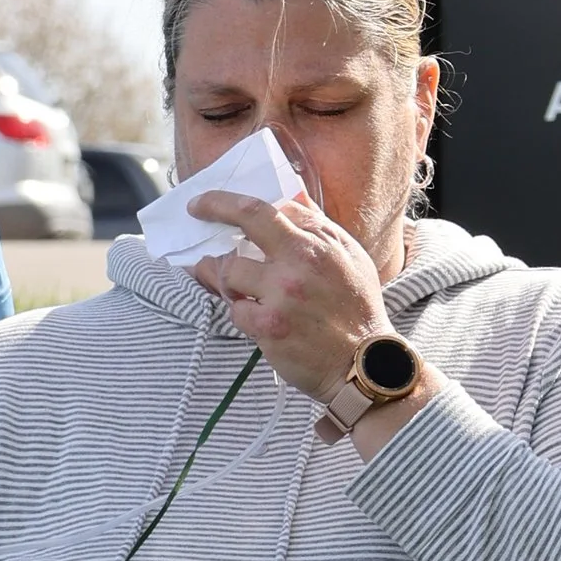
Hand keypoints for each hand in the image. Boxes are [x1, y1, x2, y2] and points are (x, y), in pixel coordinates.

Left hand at [190, 186, 395, 401]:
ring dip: (224, 277)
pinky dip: (241, 312)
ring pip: (231, 270)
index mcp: (319, 243)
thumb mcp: (350, 257)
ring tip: (226, 282)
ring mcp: (282, 295)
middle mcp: (300, 263)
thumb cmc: (357, 309)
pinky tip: (254, 317)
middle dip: (214, 207)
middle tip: (196, 211)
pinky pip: (236, 310)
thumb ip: (318, 227)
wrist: (364, 364)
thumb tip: (290, 196)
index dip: (233, 201)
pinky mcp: (268, 327)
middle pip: (246, 221)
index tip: (213, 201)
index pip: (268, 208)